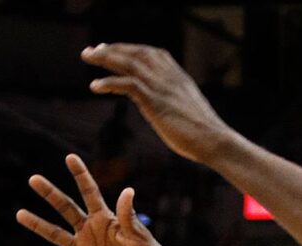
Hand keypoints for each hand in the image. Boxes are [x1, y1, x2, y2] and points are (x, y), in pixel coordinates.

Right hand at [17, 154, 168, 245]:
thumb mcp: (139, 235)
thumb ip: (128, 216)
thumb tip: (128, 190)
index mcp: (104, 219)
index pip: (89, 193)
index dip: (80, 175)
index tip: (70, 157)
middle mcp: (90, 231)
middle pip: (66, 209)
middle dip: (50, 194)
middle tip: (33, 179)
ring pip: (56, 235)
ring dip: (38, 225)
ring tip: (20, 214)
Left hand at [81, 43, 228, 162]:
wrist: (214, 140)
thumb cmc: (204, 133)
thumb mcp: (188, 110)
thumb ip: (174, 102)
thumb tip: (164, 108)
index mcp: (178, 76)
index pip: (150, 53)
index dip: (128, 49)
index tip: (112, 49)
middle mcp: (168, 76)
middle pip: (135, 53)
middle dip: (112, 49)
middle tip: (91, 52)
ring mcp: (161, 86)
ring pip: (128, 63)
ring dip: (104, 58)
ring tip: (87, 58)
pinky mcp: (154, 100)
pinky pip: (126, 84)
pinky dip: (108, 83)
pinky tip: (94, 86)